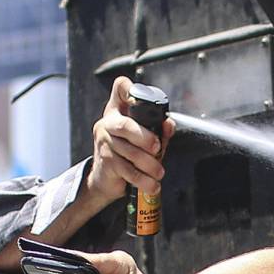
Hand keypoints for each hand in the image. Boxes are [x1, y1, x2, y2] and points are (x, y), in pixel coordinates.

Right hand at [86, 76, 176, 201]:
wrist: (105, 180)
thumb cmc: (127, 155)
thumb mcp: (144, 140)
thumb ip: (159, 132)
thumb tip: (169, 125)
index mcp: (118, 111)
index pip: (120, 90)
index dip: (128, 88)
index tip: (136, 93)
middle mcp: (108, 123)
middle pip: (125, 125)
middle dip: (145, 138)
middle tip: (157, 149)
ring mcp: (104, 142)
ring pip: (129, 151)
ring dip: (149, 165)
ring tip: (158, 172)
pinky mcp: (106, 161)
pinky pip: (127, 170)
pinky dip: (143, 180)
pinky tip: (152, 184)